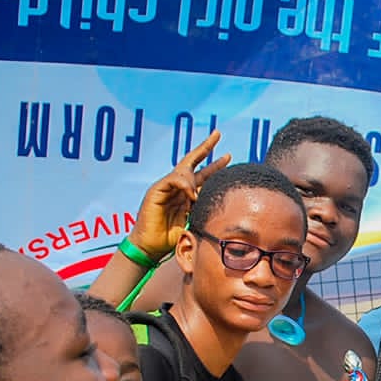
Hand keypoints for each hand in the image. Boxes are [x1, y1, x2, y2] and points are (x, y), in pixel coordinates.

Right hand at [128, 130, 230, 258]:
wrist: (151, 246)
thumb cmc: (172, 237)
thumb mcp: (195, 223)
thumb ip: (205, 211)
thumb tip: (225, 207)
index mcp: (187, 194)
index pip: (203, 175)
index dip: (215, 164)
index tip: (228, 155)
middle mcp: (177, 187)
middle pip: (192, 162)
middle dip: (205, 147)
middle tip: (217, 134)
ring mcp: (166, 187)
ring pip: (184, 171)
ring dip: (194, 179)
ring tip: (196, 196)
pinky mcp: (156, 190)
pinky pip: (172, 180)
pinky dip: (183, 185)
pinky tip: (190, 194)